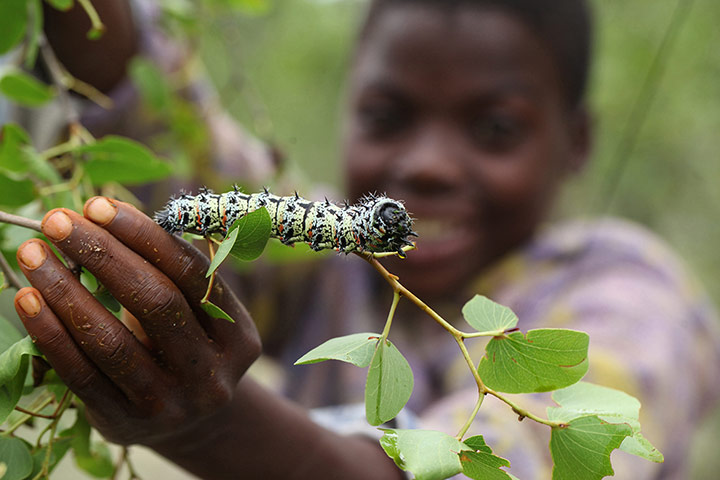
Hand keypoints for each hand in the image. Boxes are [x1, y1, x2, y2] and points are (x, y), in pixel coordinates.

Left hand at [13, 197, 260, 446]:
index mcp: (237, 335)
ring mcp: (170, 404)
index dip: (145, 236)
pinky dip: (50, 333)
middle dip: (103, 255)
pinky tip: (28, 298)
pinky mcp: (126, 424)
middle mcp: (211, 373)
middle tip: (58, 221)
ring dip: (66, 291)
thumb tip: (104, 215)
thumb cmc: (185, 345)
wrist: (188, 422)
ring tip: (34, 253)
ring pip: (112, 342)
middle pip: (157, 304)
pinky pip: (82, 375)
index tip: (99, 206)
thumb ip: (169, 269)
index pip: (192, 274)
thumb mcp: (197, 312)